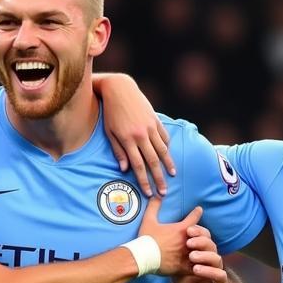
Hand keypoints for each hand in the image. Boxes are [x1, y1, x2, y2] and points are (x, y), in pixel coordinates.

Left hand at [98, 74, 175, 196]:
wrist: (119, 89)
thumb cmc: (110, 114)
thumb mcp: (110, 133)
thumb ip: (118, 151)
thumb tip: (125, 169)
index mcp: (128, 140)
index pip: (138, 166)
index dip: (144, 181)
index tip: (149, 193)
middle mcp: (141, 134)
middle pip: (153, 161)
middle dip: (158, 178)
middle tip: (163, 192)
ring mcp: (150, 126)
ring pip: (162, 149)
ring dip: (168, 164)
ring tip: (172, 175)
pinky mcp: (155, 119)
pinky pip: (164, 136)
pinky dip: (167, 146)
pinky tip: (169, 155)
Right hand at [138, 197, 201, 275]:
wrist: (142, 257)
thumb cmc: (146, 239)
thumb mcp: (149, 220)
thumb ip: (154, 206)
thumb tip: (156, 194)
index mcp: (181, 229)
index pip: (194, 217)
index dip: (197, 212)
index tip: (199, 210)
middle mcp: (187, 241)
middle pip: (204, 236)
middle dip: (203, 234)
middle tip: (203, 235)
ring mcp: (186, 255)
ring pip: (203, 253)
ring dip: (203, 251)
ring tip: (204, 252)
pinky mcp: (184, 267)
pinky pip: (197, 268)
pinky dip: (199, 267)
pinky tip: (200, 267)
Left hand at [172, 225, 228, 282]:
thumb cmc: (186, 273)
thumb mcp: (179, 260)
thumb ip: (176, 247)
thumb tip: (160, 228)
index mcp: (207, 253)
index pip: (207, 239)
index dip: (200, 234)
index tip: (188, 230)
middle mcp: (215, 264)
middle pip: (214, 253)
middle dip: (203, 250)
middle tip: (189, 248)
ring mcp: (220, 278)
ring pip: (219, 273)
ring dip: (208, 270)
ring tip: (195, 269)